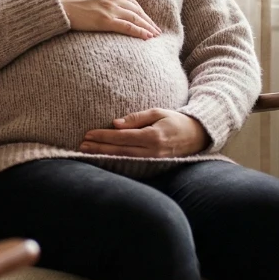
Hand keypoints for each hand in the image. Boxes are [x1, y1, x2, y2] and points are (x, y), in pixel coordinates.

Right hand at [56, 0, 160, 39]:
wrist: (57, 3)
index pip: (130, 0)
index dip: (140, 10)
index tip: (145, 17)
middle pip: (136, 9)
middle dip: (147, 20)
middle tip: (156, 28)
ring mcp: (110, 8)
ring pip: (135, 18)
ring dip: (147, 27)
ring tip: (155, 34)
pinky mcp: (106, 20)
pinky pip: (128, 27)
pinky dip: (139, 32)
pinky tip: (147, 37)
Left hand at [80, 108, 208, 157]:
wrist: (197, 136)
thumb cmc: (175, 120)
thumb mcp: (157, 112)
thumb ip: (136, 118)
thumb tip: (115, 124)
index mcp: (152, 136)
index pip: (122, 137)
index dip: (103, 136)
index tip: (88, 134)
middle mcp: (152, 151)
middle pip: (119, 151)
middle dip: (99, 148)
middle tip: (81, 145)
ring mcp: (153, 161)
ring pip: (123, 160)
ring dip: (103, 156)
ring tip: (87, 153)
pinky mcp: (154, 166)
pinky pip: (131, 165)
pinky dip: (115, 163)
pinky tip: (103, 160)